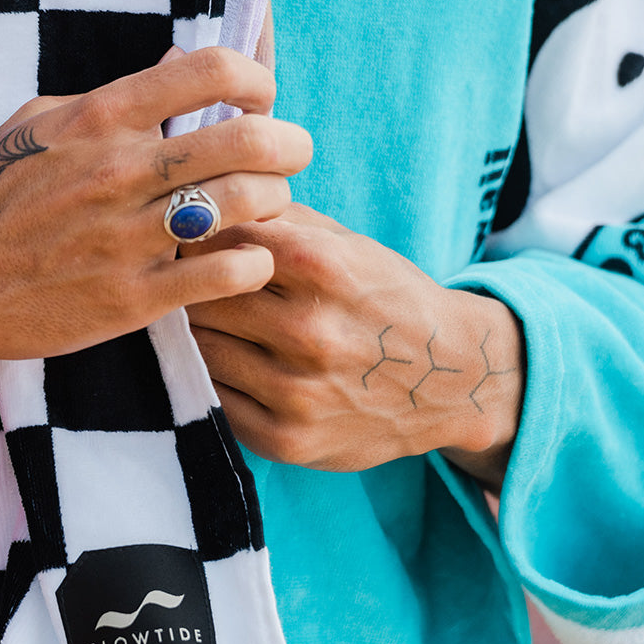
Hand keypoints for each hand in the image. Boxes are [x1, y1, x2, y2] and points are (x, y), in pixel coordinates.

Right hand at [0, 47, 312, 361]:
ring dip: (275, 203)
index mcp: (99, 117)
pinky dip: (254, 264)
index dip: (257, 80)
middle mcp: (120, 170)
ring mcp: (128, 236)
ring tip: (266, 210)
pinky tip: (246, 263)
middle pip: (249, 137)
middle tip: (290, 158)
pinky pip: (228, 272)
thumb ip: (110, 100)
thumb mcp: (37, 125)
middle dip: (290, 145)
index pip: (210, 70)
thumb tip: (176, 66)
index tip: (261, 100)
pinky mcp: (133, 297)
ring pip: (247, 203)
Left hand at [183, 205, 525, 489]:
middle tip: (189, 287)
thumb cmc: (388, 300)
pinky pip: (215, 398)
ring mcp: (297, 391)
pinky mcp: (286, 439)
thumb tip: (211, 205)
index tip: (195, 246)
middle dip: (195, 288)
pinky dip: (213, 378)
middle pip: (204, 297)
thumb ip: (283, 220)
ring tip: (210, 324)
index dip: (202, 242)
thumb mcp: (351, 245)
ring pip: (202, 347)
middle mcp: (309, 330)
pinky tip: (229, 365)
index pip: (221, 240)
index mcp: (323, 268)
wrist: (453, 381)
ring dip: (199, 333)